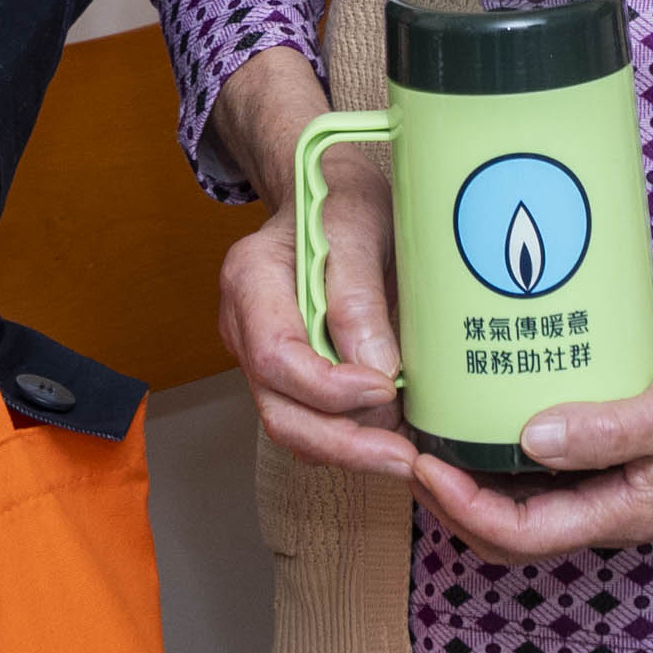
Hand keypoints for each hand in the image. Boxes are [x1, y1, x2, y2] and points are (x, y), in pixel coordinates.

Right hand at [216, 167, 418, 483]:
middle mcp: (244, 326)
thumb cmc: (344, 200)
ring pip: (295, 427)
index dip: (330, 387)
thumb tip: (376, 371)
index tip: (388, 386)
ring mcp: (260, 355)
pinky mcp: (286, 375)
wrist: (330, 194)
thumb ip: (358, 293)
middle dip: (344, 444)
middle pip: (279, 410)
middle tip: (405, 458)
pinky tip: (395, 435)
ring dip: (352, 447)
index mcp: (250, 277)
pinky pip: (311, 420)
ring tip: (408, 448)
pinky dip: (352, 436)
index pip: (276, 356)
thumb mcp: (359, 225)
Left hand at [412, 308, 652, 560]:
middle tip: (409, 453)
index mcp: (626, 513)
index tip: (424, 465)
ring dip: (468, 476)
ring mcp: (604, 476)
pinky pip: (537, 459)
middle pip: (510, 529)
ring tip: (427, 434)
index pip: (525, 534)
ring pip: (518, 497)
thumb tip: (530, 442)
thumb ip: (607, 430)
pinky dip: (497, 443)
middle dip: (451, 501)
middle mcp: (609, 503)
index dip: (465, 508)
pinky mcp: (601, 441)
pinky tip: (475, 406)